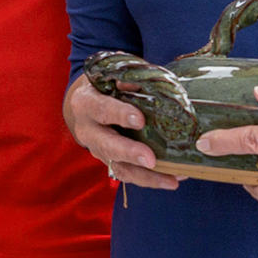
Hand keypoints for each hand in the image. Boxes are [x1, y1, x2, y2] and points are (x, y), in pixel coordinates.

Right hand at [63, 76, 183, 190]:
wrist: (86, 106)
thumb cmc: (104, 87)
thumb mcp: (110, 77)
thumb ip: (127, 80)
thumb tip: (145, 85)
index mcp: (86, 104)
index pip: (102, 109)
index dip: (120, 114)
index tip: (140, 120)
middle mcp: (88, 130)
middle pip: (107, 145)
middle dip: (130, 153)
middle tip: (150, 160)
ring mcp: (97, 150)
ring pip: (118, 167)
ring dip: (145, 176)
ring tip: (170, 179)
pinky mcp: (109, 162)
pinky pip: (127, 175)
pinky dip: (149, 180)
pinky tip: (171, 180)